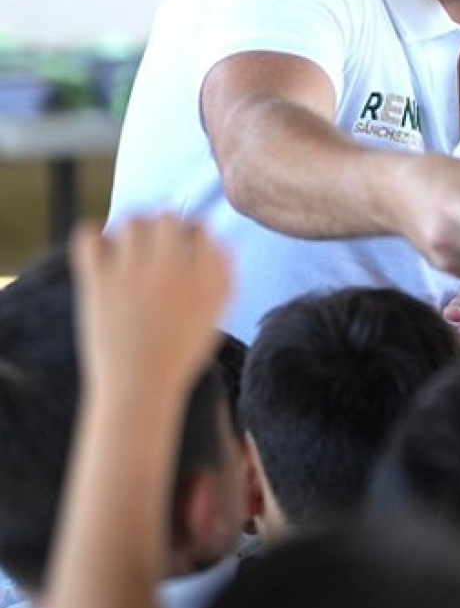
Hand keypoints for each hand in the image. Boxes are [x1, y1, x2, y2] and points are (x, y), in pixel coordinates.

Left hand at [70, 215, 232, 401]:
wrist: (140, 388)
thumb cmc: (178, 354)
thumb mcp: (213, 318)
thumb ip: (222, 279)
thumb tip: (220, 242)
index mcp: (204, 281)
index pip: (201, 231)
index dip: (192, 233)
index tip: (183, 247)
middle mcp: (172, 272)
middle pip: (168, 219)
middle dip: (163, 226)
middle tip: (155, 246)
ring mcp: (133, 276)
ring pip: (132, 223)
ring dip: (132, 230)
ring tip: (129, 250)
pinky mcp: (99, 283)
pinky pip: (89, 236)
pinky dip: (94, 235)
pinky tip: (102, 251)